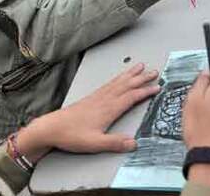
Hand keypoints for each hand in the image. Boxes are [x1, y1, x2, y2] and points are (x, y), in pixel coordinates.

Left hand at [16, 63, 159, 160]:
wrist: (52, 127)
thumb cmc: (72, 135)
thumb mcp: (94, 143)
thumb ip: (115, 143)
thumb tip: (134, 143)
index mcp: (108, 109)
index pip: (131, 97)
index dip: (145, 91)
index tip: (157, 87)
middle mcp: (105, 99)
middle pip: (127, 85)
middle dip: (142, 78)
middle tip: (154, 71)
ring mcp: (98, 97)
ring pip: (118, 82)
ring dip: (131, 74)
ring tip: (139, 66)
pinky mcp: (91, 97)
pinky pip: (109, 83)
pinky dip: (118, 78)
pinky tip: (120, 77)